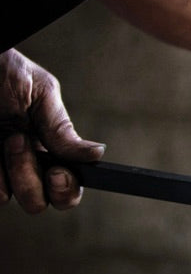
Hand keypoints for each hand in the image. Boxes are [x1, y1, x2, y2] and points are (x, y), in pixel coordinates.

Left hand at [0, 49, 105, 212]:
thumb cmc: (5, 72)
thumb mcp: (42, 94)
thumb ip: (64, 130)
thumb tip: (98, 154)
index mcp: (51, 147)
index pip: (70, 186)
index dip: (68, 188)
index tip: (57, 173)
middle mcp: (27, 164)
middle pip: (43, 201)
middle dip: (33, 179)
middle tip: (18, 142)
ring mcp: (2, 171)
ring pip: (12, 198)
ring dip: (10, 169)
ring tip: (2, 136)